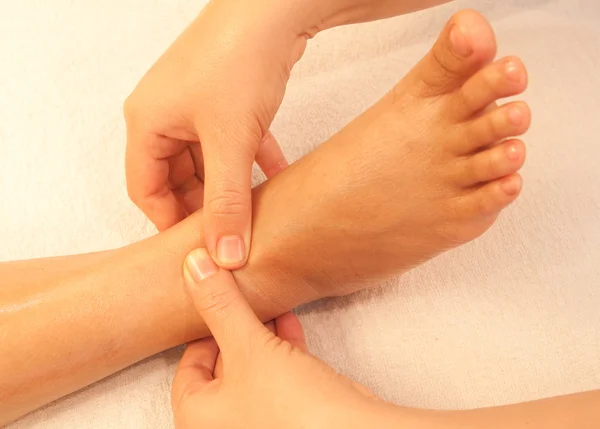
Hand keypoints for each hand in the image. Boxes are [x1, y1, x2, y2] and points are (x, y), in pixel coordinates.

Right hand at [124, 0, 312, 267]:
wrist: (273, 9)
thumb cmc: (238, 63)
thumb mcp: (230, 143)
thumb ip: (227, 202)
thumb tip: (226, 256)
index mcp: (147, 124)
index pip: (145, 189)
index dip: (169, 222)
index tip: (197, 249)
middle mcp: (165, 113)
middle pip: (177, 177)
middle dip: (205, 206)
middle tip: (231, 234)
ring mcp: (195, 103)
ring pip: (207, 160)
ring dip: (231, 185)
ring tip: (254, 212)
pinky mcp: (224, 96)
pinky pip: (231, 140)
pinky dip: (250, 160)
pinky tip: (276, 177)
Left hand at [172, 248, 393, 428]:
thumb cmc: (290, 406)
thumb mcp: (247, 347)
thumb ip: (221, 307)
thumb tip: (193, 265)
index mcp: (201, 417)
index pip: (188, 370)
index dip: (200, 333)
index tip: (213, 303)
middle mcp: (228, 421)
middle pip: (222, 365)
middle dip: (234, 327)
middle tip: (238, 294)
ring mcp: (262, 416)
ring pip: (253, 366)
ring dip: (260, 333)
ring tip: (266, 301)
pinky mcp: (294, 410)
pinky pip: (280, 372)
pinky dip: (283, 346)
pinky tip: (290, 320)